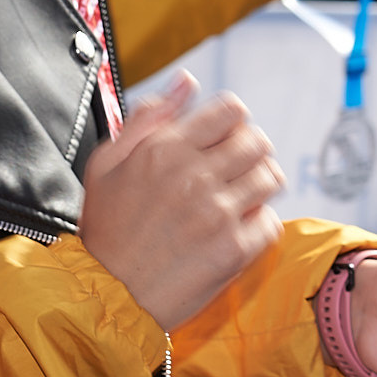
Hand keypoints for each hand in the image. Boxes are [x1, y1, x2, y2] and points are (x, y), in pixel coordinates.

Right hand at [79, 73, 285, 330]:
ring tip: (235, 198)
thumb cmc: (105, 229)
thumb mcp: (108, 163)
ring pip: (270, 178)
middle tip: (231, 170)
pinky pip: (271, 221)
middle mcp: (196, 177)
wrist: (105, 294)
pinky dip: (258, 223)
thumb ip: (149, 118)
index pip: (232, 110)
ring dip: (258, 185)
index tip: (221, 139)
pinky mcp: (234, 250)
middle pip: (258, 141)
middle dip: (249, 151)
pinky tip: (234, 229)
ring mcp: (218, 214)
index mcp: (165, 150)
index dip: (231, 121)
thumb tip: (188, 82)